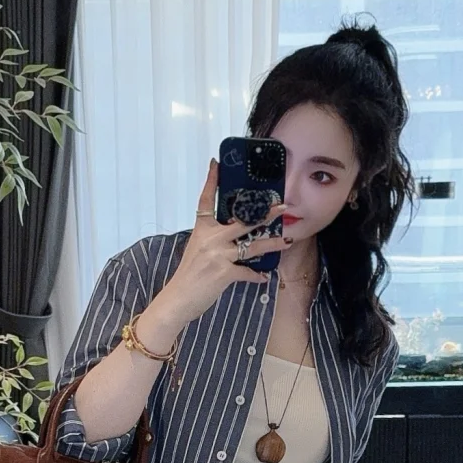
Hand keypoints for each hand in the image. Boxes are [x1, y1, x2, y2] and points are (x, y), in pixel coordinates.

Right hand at [156, 159, 288, 325]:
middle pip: (242, 221)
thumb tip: (232, 237)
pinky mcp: (224, 273)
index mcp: (201, 230)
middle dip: (265, 214)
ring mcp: (218, 255)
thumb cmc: (187, 276)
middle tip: (281, 207)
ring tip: (285, 241)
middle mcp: (210, 238)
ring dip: (271, 243)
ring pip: (252, 246)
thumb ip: (213, 240)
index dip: (211, 180)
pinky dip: (256, 276)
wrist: (177, 299)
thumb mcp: (196, 250)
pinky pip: (246, 272)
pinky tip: (264, 277)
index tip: (216, 163)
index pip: (206, 200)